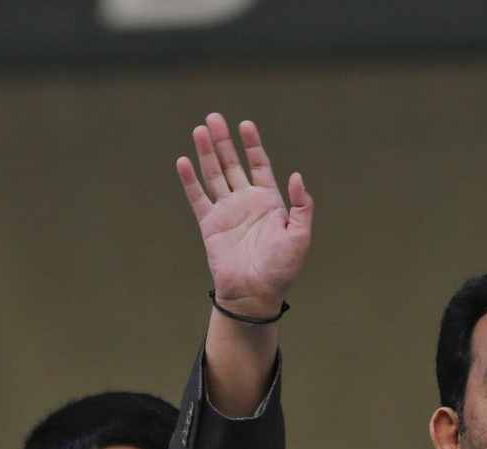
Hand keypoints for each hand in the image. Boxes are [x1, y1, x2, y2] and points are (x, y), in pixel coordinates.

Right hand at [176, 114, 312, 318]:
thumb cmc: (281, 269)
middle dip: (223, 141)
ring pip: (214, 174)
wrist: (255, 294)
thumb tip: (296, 176)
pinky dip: (190, 180)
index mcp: (269, 202)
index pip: (258, 165)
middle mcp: (246, 202)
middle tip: (214, 117)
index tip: (245, 124)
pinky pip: (198, 197)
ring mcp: (226, 212)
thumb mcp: (301, 236)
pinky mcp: (210, 224)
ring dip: (206, 152)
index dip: (252, 144)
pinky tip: (184, 160)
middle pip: (232, 163)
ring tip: (200, 129)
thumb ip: (302, 206)